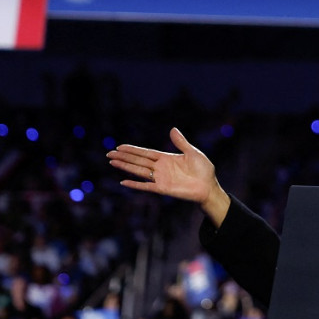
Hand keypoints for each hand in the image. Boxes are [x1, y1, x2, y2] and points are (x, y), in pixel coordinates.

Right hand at [106, 127, 230, 225]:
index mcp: (166, 158)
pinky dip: (135, 185)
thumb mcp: (192, 153)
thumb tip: (172, 129)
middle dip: (124, 157)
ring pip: (138, 171)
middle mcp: (160, 168)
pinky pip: (146, 186)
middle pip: (138, 161)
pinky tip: (123, 182)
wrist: (209, 187)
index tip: (120, 147)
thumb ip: (181, 143)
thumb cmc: (203, 170)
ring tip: (112, 162)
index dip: (132, 150)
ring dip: (125, 167)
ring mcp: (160, 178)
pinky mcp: (163, 189)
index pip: (145, 153)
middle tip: (109, 154)